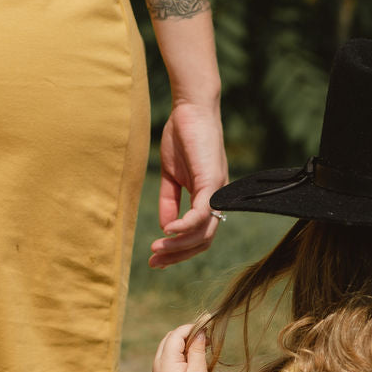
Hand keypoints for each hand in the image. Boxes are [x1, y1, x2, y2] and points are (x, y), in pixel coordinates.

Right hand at [149, 100, 227, 269]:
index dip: (179, 251)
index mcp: (208, 199)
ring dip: (179, 245)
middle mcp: (218, 199)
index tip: (156, 259)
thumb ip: (170, 201)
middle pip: (203, 241)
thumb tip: (167, 228)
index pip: (198, 236)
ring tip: (157, 250)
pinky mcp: (212, 181)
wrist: (190, 108)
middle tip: (154, 263)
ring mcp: (218, 191)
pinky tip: (170, 232)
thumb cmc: (181, 137)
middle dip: (177, 256)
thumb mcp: (172, 176)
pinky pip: (202, 212)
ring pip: (203, 232)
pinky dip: (186, 226)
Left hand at [152, 322, 210, 371]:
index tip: (206, 328)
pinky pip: (168, 356)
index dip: (191, 328)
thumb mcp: (198, 370)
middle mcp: (158, 363)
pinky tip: (192, 357)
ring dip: (183, 343)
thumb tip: (200, 332)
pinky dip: (179, 352)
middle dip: (186, 335)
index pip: (176, 334)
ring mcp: (158, 369)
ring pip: (168, 346)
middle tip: (204, 338)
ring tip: (201, 348)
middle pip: (170, 338)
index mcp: (166, 360)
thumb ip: (198, 349)